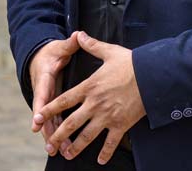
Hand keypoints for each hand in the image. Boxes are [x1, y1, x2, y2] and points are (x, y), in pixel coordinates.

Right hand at [30, 32, 79, 155]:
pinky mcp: (52, 105)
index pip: (41, 95)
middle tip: (51, 145)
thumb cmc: (50, 53)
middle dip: (46, 131)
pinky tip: (64, 147)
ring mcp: (47, 100)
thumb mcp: (59, 48)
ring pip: (49, 121)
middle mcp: (43, 92)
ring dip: (53, 136)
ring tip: (58, 152)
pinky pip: (55, 121)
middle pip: (44, 115)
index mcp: (45, 79)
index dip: (40, 109)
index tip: (37, 122)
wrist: (39, 58)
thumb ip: (69, 44)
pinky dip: (58, 133)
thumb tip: (77, 35)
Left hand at [37, 31, 145, 164]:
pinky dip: (105, 152)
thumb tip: (79, 34)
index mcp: (89, 87)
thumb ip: (91, 46)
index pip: (64, 100)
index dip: (50, 109)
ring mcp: (107, 116)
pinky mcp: (121, 124)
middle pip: (71, 123)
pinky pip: (111, 142)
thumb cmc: (131, 63)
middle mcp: (95, 104)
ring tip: (67, 154)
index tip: (39, 117)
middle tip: (50, 144)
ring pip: (87, 136)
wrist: (152, 76)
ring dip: (76, 146)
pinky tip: (100, 160)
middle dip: (58, 135)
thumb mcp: (109, 52)